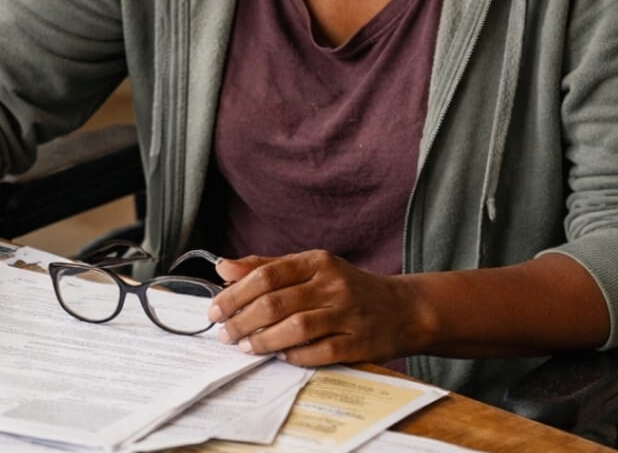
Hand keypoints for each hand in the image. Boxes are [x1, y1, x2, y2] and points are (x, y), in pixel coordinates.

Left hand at [208, 250, 431, 365]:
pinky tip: (279, 356)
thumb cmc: (346, 286)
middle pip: (276, 302)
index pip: (268, 274)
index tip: (215, 308)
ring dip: (264, 340)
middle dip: (243, 319)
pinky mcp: (358, 343)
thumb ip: (266, 267)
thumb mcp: (310, 268)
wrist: (402, 308)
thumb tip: (223, 266)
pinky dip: (294, 356)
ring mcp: (347, 313)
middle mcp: (332, 284)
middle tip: (224, 333)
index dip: (236, 292)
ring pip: (295, 328)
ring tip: (245, 346)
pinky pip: (319, 352)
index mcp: (317, 261)